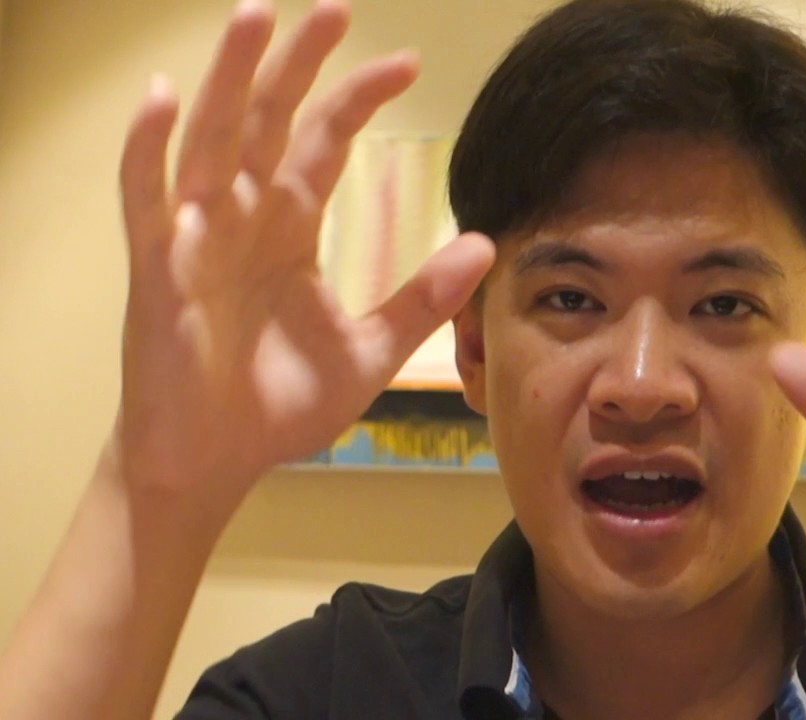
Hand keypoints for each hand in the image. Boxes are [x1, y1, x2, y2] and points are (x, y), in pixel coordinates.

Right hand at [115, 0, 492, 516]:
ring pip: (210, 140)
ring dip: (230, 79)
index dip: (358, 100)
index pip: (324, 144)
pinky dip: (149, 148)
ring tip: (257, 17)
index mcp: (290, 230)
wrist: (215, 464)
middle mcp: (242, 219)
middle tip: (335, 9)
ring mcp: (195, 238)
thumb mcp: (369, 351)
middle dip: (299, 65)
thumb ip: (422, 298)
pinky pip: (145, 197)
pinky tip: (165, 96)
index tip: (409, 65)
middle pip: (268, 122)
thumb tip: (483, 243)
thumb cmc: (277, 407)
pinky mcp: (156, 270)